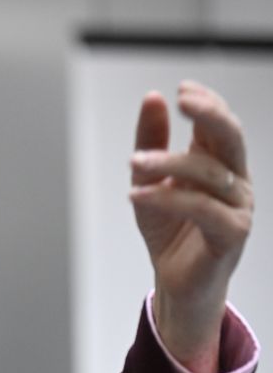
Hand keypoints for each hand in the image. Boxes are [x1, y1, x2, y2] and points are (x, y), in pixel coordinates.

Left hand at [130, 81, 253, 372]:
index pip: (220, 124)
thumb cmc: (169, 232)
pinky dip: (166, 198)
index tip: (180, 89)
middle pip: (232, 138)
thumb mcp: (149, 182)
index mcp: (220, 165)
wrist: (175, 284)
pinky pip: (201, 208)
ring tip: (133, 164)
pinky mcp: (231, 234)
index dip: (206, 102)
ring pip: (208, 173)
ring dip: (167, 164)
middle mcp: (235, 182)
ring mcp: (239, 207)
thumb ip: (150, 143)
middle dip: (209, 114)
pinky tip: (136, 194)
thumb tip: (153, 99)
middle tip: (182, 100)